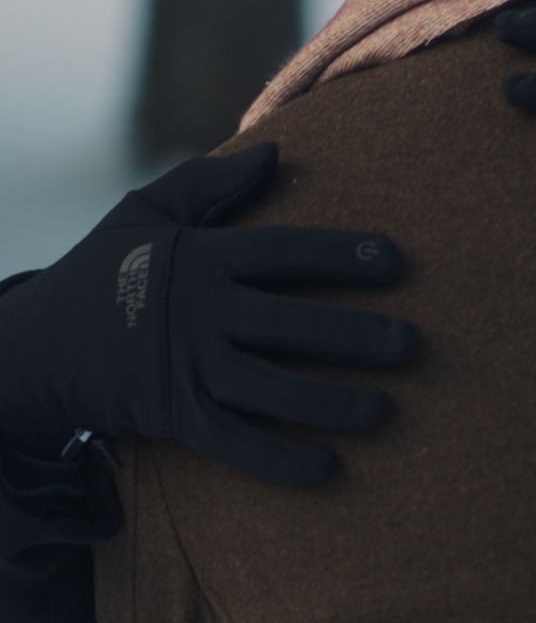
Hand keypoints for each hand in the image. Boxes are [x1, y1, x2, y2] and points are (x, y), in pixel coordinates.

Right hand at [0, 144, 416, 484]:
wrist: (32, 347)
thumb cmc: (106, 269)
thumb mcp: (145, 212)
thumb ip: (209, 181)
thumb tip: (275, 154)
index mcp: (203, 259)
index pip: (286, 253)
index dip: (342, 255)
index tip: (396, 261)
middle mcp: (202, 316)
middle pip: (290, 325)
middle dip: (353, 336)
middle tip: (410, 343)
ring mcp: (188, 371)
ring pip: (270, 391)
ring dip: (329, 402)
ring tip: (384, 408)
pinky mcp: (176, 419)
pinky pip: (233, 445)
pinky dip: (278, 460)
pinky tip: (327, 469)